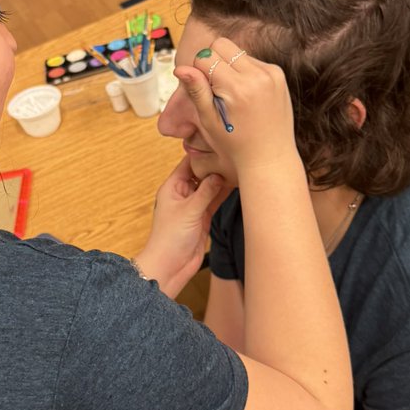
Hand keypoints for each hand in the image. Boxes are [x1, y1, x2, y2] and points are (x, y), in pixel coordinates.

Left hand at [134, 157, 228, 297]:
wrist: (170, 266)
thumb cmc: (170, 238)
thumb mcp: (189, 211)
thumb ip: (206, 192)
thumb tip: (219, 173)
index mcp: (172, 187)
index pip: (188, 163)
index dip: (202, 153)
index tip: (219, 143)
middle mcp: (183, 193)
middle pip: (201, 173)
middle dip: (216, 166)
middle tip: (235, 155)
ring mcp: (194, 205)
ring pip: (211, 187)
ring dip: (222, 180)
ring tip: (240, 168)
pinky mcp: (203, 217)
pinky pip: (215, 200)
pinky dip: (225, 194)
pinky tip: (237, 185)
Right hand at [174, 37, 296, 175]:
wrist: (270, 158)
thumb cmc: (236, 145)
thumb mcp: (209, 120)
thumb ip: (196, 90)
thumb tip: (180, 68)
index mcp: (237, 88)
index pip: (205, 56)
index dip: (198, 71)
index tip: (205, 91)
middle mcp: (257, 76)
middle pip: (221, 45)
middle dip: (213, 61)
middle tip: (216, 89)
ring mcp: (271, 73)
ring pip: (237, 51)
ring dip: (229, 66)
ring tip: (233, 94)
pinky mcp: (278, 74)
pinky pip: (253, 61)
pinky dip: (245, 72)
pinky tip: (246, 94)